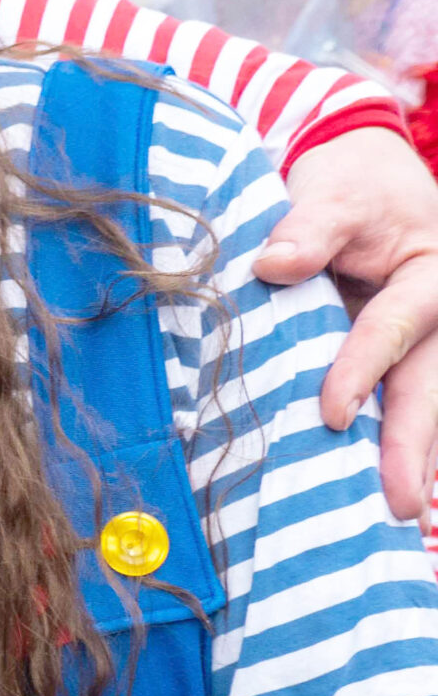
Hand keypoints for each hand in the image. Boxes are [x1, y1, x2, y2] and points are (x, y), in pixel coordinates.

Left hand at [261, 128, 437, 519]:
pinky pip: (411, 405)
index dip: (362, 369)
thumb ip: (308, 227)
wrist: (367, 178)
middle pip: (427, 386)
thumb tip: (273, 266)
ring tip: (403, 517)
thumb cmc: (351, 185)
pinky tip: (389, 494)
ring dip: (417, 461)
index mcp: (432, 276)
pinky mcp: (410, 360)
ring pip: (426, 406)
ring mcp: (431, 344)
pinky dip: (405, 449)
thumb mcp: (333, 193)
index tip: (333, 413)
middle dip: (413, 446)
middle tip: (401, 504)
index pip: (394, 327)